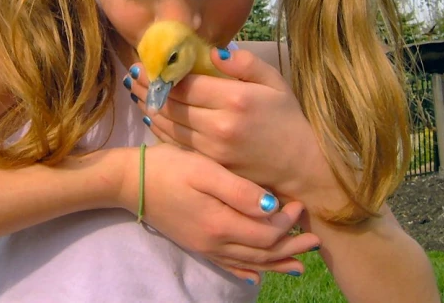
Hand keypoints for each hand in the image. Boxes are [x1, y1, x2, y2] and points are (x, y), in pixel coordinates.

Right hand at [118, 143, 320, 284]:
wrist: (129, 181)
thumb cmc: (168, 168)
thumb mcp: (204, 170)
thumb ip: (239, 191)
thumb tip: (272, 206)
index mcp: (220, 223)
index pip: (266, 232)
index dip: (288, 222)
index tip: (300, 203)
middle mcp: (214, 242)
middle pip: (262, 252)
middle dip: (291, 247)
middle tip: (315, 239)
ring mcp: (204, 246)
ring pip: (249, 261)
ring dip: (276, 261)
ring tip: (299, 262)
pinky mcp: (195, 244)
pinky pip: (227, 264)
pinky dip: (247, 271)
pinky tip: (256, 275)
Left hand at [125, 48, 341, 208]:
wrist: (301, 166)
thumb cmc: (288, 119)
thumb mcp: (274, 82)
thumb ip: (244, 64)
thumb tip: (212, 52)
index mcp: (234, 99)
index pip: (186, 83)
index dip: (163, 72)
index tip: (148, 62)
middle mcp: (219, 125)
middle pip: (172, 104)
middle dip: (149, 87)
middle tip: (134, 74)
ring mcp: (212, 149)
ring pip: (169, 125)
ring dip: (149, 106)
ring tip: (136, 91)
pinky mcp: (209, 165)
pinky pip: (176, 144)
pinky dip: (159, 129)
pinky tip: (151, 116)